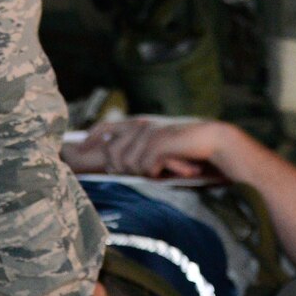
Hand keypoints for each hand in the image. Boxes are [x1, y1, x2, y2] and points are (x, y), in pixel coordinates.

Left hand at [71, 118, 235, 179]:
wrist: (213, 141)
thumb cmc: (186, 148)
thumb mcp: (159, 146)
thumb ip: (139, 150)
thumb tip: (115, 165)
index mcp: (139, 123)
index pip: (105, 127)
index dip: (91, 138)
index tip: (82, 148)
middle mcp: (141, 125)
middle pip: (112, 154)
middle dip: (122, 168)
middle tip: (145, 172)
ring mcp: (149, 133)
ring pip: (127, 163)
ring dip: (143, 172)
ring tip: (162, 169)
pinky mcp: (159, 142)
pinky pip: (145, 167)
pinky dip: (156, 172)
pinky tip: (170, 167)